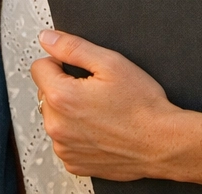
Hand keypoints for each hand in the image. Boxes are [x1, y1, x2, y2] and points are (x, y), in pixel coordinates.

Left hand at [30, 29, 185, 181]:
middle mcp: (57, 125)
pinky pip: (66, 141)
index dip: (60, 62)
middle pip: (46, 93)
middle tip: (95, 92)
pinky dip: (78, 135)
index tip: (80, 70)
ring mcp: (64, 147)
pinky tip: (100, 130)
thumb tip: (47, 38)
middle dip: (65, 88)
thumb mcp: (110, 63)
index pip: (39, 67)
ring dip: (70, 113)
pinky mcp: (74, 163)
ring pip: (55, 118)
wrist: (162, 143)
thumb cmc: (142, 107)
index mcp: (61, 97)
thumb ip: (72, 47)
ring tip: (100, 112)